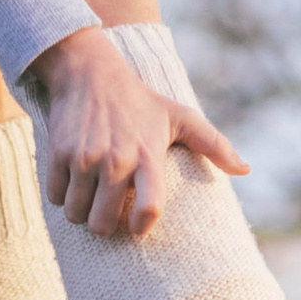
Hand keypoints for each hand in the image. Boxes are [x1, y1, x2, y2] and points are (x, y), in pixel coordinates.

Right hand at [28, 24, 245, 237]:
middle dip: (104, 224)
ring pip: (76, 215)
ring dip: (81, 212)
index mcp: (148, 156)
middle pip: (103, 223)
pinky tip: (73, 181)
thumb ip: (214, 145)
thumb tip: (245, 170)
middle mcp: (116, 160)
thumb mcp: (180, 117)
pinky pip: (55, 199)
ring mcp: (85, 158)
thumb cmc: (140, 101)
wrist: (89, 72)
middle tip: (107, 211)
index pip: (149, 209)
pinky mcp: (58, 154)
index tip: (138, 226)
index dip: (141, 227)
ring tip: (90, 195)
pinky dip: (61, 196)